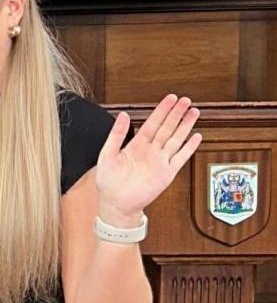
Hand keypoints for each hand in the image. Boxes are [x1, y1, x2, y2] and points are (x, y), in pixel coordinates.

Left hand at [95, 94, 201, 224]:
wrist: (116, 203)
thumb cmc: (109, 181)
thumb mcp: (108, 154)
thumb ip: (116, 135)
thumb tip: (123, 115)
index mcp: (136, 145)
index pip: (152, 123)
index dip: (162, 110)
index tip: (170, 99)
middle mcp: (150, 151)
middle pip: (167, 128)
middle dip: (177, 114)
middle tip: (186, 100)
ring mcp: (160, 161)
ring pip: (176, 139)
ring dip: (185, 126)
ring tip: (194, 112)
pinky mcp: (167, 173)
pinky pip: (180, 158)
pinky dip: (188, 148)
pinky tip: (196, 137)